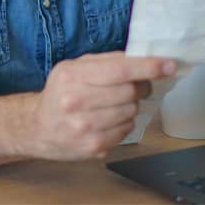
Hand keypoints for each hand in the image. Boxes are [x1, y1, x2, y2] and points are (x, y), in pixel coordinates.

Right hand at [31, 52, 175, 160]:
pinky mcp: (92, 147)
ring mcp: (84, 128)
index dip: (148, 67)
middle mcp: (76, 102)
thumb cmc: (61, 92)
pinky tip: (110, 118)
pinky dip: (125, 122)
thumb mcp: (76, 66)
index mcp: (73, 76)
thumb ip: (108, 60)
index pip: (120, 70)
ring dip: (132, 105)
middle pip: (129, 92)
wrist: (36, 127)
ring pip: (131, 111)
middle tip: (138, 84)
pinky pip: (126, 130)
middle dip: (141, 86)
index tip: (168, 65)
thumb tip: (142, 57)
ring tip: (117, 102)